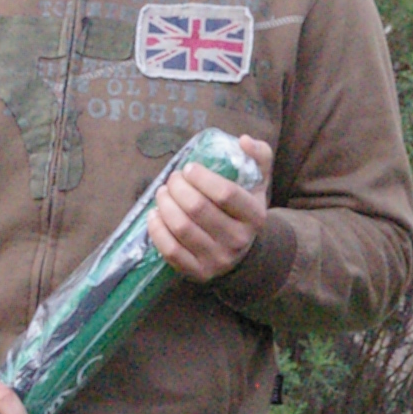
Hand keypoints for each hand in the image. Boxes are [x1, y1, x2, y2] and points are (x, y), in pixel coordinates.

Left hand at [150, 136, 271, 283]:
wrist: (244, 254)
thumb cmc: (243, 210)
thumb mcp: (258, 183)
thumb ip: (258, 156)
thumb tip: (244, 140)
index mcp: (255, 216)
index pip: (225, 193)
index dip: (201, 177)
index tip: (188, 168)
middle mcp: (238, 240)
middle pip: (197, 208)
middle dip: (177, 188)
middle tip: (172, 179)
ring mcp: (218, 259)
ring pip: (181, 228)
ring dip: (164, 205)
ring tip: (161, 193)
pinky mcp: (199, 273)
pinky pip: (171, 251)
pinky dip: (157, 230)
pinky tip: (153, 215)